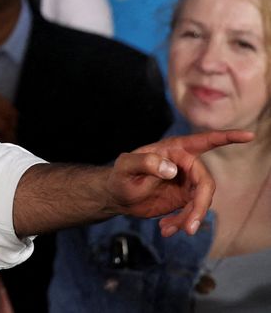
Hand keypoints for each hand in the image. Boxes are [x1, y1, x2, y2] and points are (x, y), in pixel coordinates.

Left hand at [106, 130, 254, 236]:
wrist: (116, 195)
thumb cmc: (120, 175)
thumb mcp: (125, 166)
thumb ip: (145, 162)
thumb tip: (172, 169)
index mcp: (174, 150)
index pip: (205, 141)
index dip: (227, 138)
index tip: (249, 135)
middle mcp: (185, 165)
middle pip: (206, 185)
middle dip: (199, 207)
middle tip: (188, 227)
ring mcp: (187, 183)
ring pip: (201, 202)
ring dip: (189, 218)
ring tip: (169, 229)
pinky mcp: (185, 199)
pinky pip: (192, 212)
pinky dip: (181, 223)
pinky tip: (165, 229)